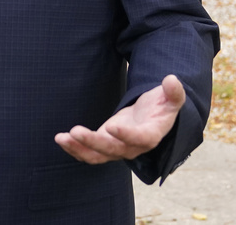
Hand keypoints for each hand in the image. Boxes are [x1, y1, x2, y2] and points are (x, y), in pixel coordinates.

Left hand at [55, 74, 185, 163]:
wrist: (153, 118)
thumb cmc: (162, 106)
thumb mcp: (171, 98)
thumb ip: (173, 92)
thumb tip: (172, 80)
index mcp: (150, 135)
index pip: (139, 139)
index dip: (126, 135)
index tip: (112, 126)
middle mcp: (133, 147)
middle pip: (112, 150)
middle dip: (93, 142)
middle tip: (75, 130)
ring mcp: (117, 148)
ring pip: (97, 156)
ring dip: (78, 149)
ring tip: (61, 138)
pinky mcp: (105, 145)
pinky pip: (89, 153)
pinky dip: (75, 149)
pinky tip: (61, 139)